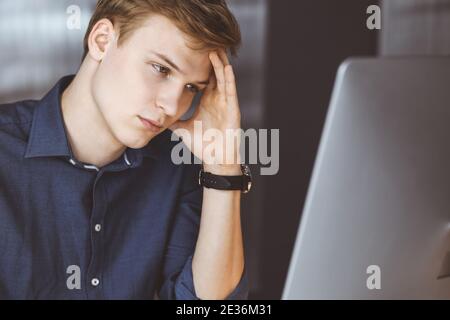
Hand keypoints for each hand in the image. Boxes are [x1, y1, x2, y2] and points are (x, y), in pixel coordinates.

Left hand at [170, 50, 241, 173]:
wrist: (215, 158)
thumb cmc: (204, 145)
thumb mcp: (183, 129)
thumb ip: (173, 121)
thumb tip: (157, 118)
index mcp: (207, 102)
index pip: (203, 78)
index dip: (199, 65)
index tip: (192, 52)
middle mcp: (216, 99)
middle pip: (214, 73)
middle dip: (211, 58)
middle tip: (205, 42)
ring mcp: (225, 102)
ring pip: (223, 78)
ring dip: (219, 63)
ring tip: (215, 48)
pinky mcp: (232, 108)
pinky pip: (231, 90)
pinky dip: (229, 78)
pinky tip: (226, 67)